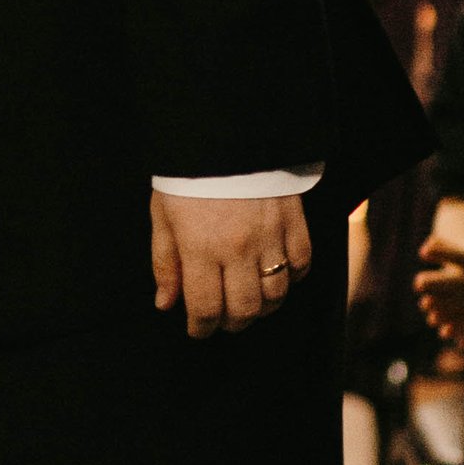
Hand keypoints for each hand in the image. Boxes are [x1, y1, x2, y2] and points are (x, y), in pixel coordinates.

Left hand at [149, 188, 310, 339]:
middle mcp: (239, 249)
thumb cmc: (187, 177)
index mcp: (201, 249)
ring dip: (262, 307)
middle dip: (232, 323)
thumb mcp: (162, 217)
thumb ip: (165, 263)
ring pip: (276, 294)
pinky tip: (276, 276)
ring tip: (249, 303)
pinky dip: (291, 278)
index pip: (205, 309)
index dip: (201, 328)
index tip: (197, 330)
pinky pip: (301, 264)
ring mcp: (270, 237)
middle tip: (223, 320)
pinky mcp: (294, 222)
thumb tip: (166, 305)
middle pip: (245, 310)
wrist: (224, 133)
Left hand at [415, 191, 463, 347]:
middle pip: (450, 284)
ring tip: (428, 308)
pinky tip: (445, 330)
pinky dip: (458, 329)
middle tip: (420, 283)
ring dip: (440, 309)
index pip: (453, 255)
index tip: (425, 250)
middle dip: (432, 283)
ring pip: (456, 308)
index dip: (436, 251)